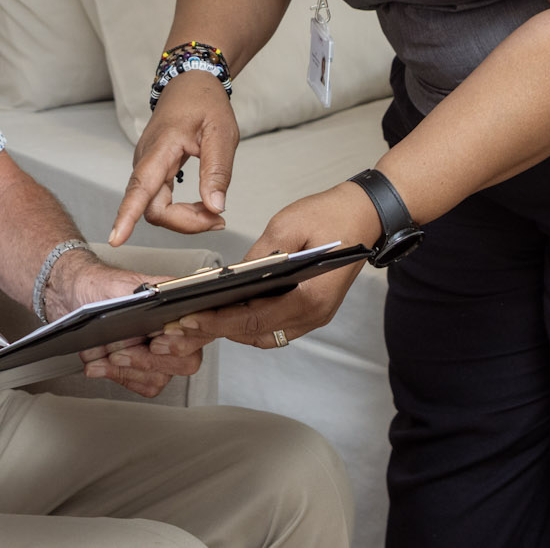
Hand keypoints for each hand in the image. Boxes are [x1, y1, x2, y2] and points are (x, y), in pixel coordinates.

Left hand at [53, 252, 214, 398]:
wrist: (72, 294)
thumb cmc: (98, 285)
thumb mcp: (118, 286)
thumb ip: (141, 299)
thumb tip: (155, 312)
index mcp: (178, 302)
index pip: (203, 326)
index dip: (186, 338)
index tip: (158, 340)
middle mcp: (176, 328)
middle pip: (188, 360)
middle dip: (149, 360)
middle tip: (119, 352)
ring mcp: (162, 350)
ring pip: (163, 376)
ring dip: (128, 370)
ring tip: (100, 359)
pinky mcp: (145, 367)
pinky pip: (147, 384)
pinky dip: (122, 377)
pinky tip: (101, 366)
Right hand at [109, 73, 240, 245]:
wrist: (190, 84)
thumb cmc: (204, 103)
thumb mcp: (222, 133)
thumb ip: (217, 171)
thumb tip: (215, 206)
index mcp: (161, 146)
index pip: (140, 187)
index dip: (128, 215)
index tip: (116, 238)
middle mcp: (146, 158)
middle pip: (151, 207)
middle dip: (183, 222)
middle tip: (218, 220)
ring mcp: (146, 165)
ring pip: (155, 207)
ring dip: (184, 218)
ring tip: (214, 213)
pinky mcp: (151, 170)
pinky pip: (159, 200)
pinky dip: (181, 211)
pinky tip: (201, 206)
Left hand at [184, 183, 377, 350]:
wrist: (367, 214)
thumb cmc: (333, 215)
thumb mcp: (287, 226)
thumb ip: (258, 256)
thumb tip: (229, 277)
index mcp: (309, 297)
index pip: (253, 320)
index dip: (217, 322)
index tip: (188, 320)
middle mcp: (314, 314)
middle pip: (256, 335)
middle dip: (217, 331)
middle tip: (182, 328)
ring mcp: (316, 315)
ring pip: (266, 336)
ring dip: (233, 331)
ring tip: (199, 322)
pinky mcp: (314, 309)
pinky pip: (277, 326)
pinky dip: (251, 323)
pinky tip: (229, 312)